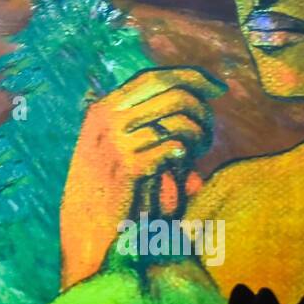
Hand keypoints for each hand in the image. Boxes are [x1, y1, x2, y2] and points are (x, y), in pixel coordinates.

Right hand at [60, 67, 226, 287]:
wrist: (84, 226)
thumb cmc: (108, 187)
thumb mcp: (115, 145)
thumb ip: (141, 119)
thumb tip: (187, 95)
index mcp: (105, 107)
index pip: (155, 76)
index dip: (192, 77)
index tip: (219, 88)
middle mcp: (108, 118)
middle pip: (171, 93)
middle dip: (201, 107)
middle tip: (210, 128)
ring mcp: (115, 141)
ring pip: (177, 120)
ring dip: (198, 133)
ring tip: (198, 149)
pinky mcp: (128, 167)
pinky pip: (172, 147)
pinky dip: (185, 153)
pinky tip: (183, 163)